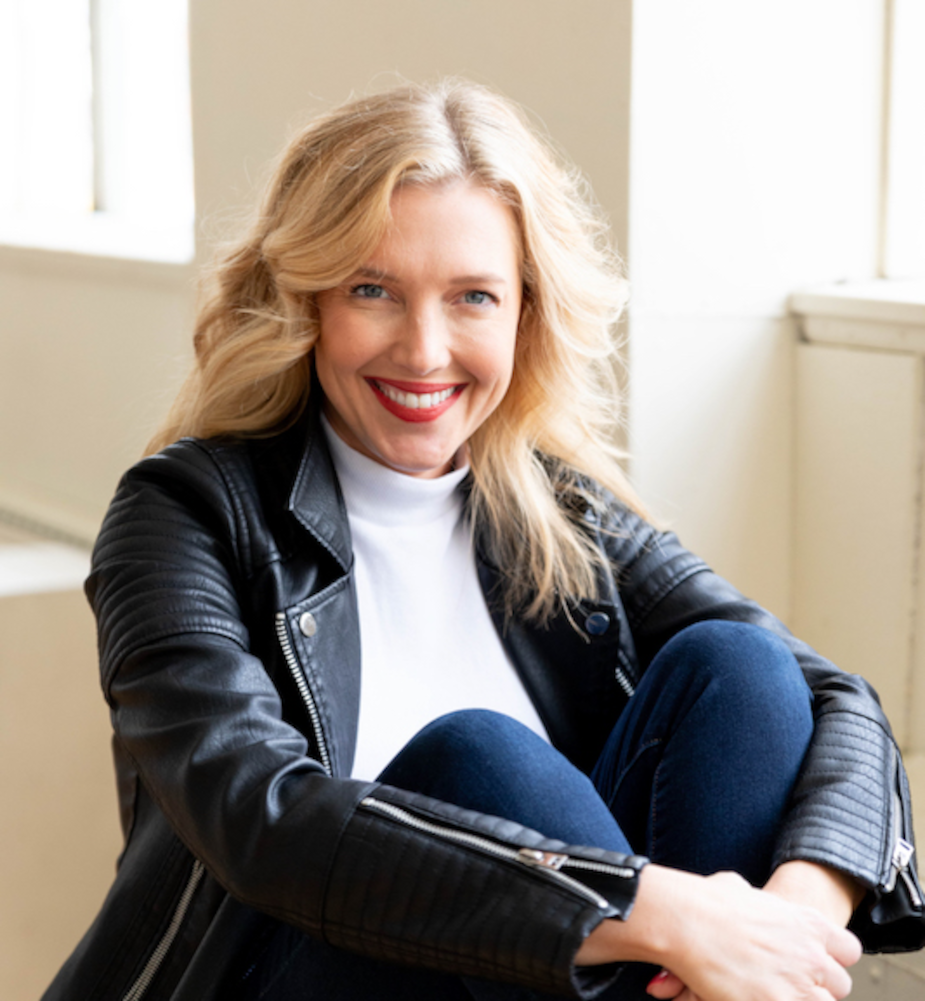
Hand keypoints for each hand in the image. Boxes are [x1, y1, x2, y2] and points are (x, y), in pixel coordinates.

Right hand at [577, 865, 861, 1000]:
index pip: (848, 950)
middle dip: (817, 986)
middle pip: (839, 985)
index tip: (814, 962)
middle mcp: (811, 955)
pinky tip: (757, 995)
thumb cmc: (706, 901)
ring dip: (800, 997)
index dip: (831, 958)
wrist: (687, 920)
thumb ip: (754, 900)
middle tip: (790, 983)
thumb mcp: (739, 887)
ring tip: (774, 990)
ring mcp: (797, 985)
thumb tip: (743, 896)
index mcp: (807, 922)